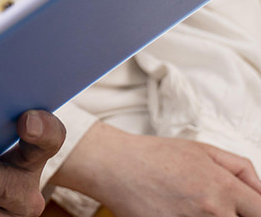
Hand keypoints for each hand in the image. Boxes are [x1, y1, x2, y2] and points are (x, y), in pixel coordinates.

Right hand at [51, 121, 260, 216]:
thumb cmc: (155, 156)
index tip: (249, 210)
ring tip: (193, 207)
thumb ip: (240, 169)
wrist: (115, 166)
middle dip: (233, 215)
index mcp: (223, 188)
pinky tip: (178, 212)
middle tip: (213, 206)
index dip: (258, 212)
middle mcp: (213, 211)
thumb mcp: (202, 149)